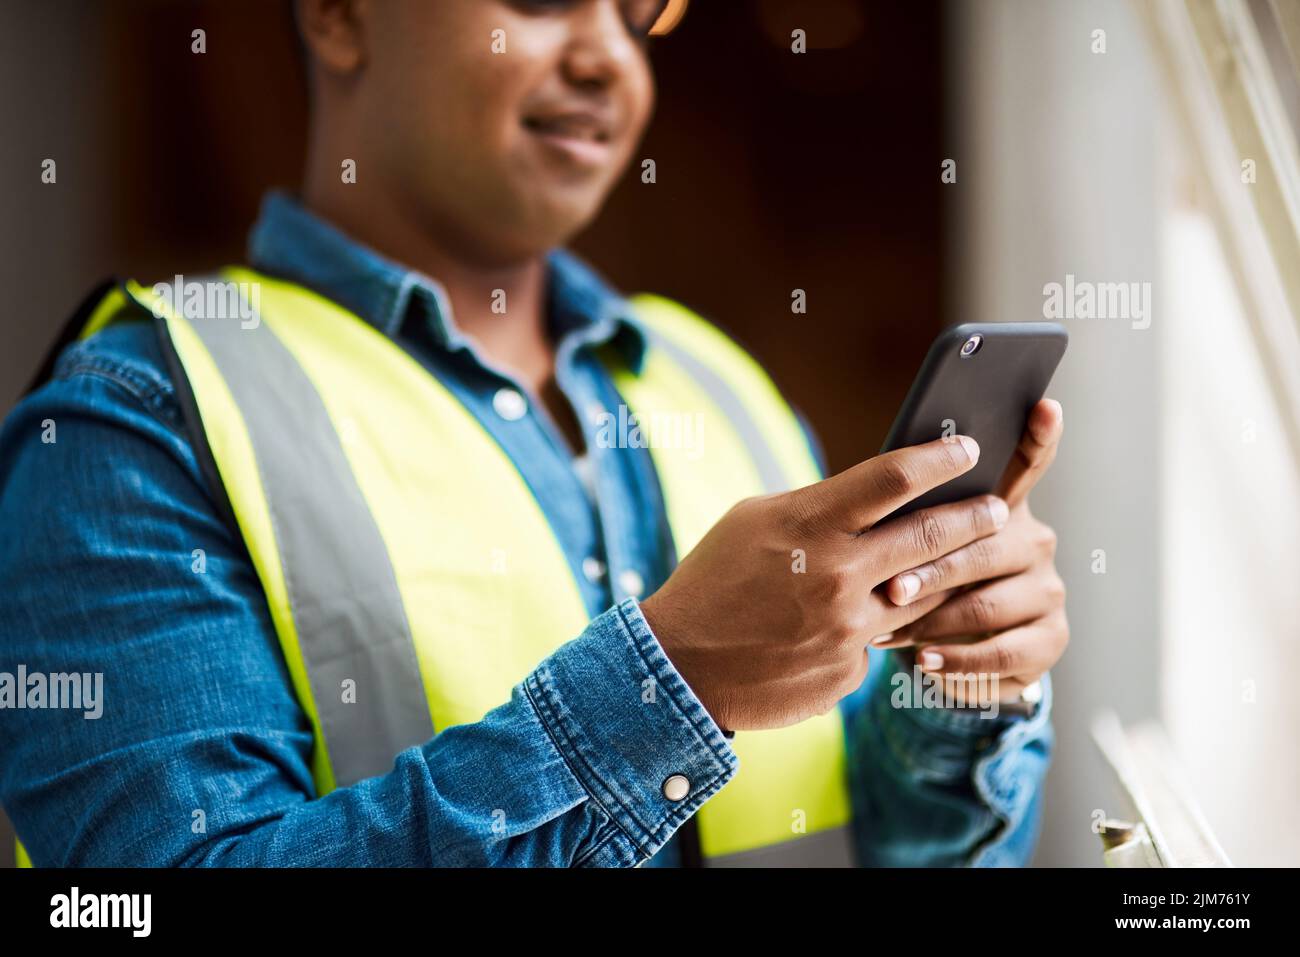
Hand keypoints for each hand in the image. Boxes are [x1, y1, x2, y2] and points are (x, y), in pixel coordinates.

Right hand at [641, 436, 1010, 730]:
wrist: (680, 667)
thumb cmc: (714, 579)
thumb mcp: (754, 520)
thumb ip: (819, 507)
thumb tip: (877, 499)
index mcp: (809, 524)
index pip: (894, 477)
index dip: (940, 457)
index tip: (968, 448)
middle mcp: (836, 575)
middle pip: (930, 536)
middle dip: (974, 517)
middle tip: (998, 508)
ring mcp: (846, 629)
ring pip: (920, 596)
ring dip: (942, 577)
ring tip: (954, 562)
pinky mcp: (847, 671)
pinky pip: (879, 643)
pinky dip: (874, 631)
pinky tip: (849, 625)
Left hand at [874, 400, 1068, 704]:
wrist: (949, 656)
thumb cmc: (921, 587)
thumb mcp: (909, 552)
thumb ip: (909, 521)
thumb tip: (881, 491)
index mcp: (1003, 508)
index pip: (1027, 465)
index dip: (1039, 436)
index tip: (1045, 406)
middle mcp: (1035, 542)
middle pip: (987, 547)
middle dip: (932, 568)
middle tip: (887, 586)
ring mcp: (1047, 591)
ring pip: (988, 603)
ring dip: (932, 619)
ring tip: (886, 631)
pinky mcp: (1049, 639)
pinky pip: (1000, 652)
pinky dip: (955, 660)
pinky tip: (923, 661)